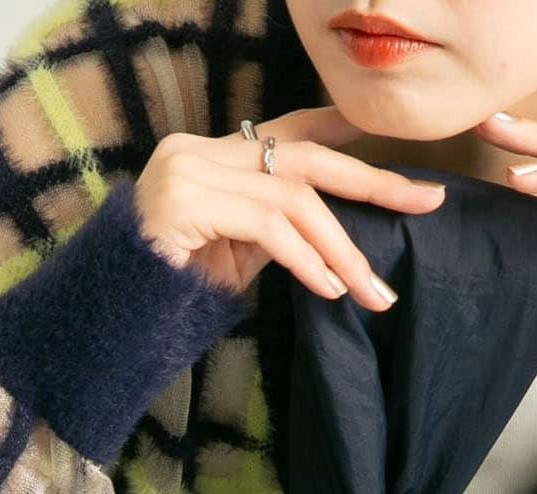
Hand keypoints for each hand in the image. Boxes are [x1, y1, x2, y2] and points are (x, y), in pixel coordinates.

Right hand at [133, 105, 447, 309]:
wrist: (110, 319)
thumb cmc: (171, 293)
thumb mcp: (234, 255)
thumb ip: (275, 230)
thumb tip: (332, 239)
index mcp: (211, 154)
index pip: (290, 132)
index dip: (345, 134)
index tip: (396, 147)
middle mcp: (199, 150)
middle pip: (304, 157)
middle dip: (372, 182)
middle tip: (426, 203)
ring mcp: (190, 171)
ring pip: (293, 198)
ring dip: (342, 247)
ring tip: (371, 290)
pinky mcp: (186, 203)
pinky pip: (268, 227)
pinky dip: (307, 259)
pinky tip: (330, 288)